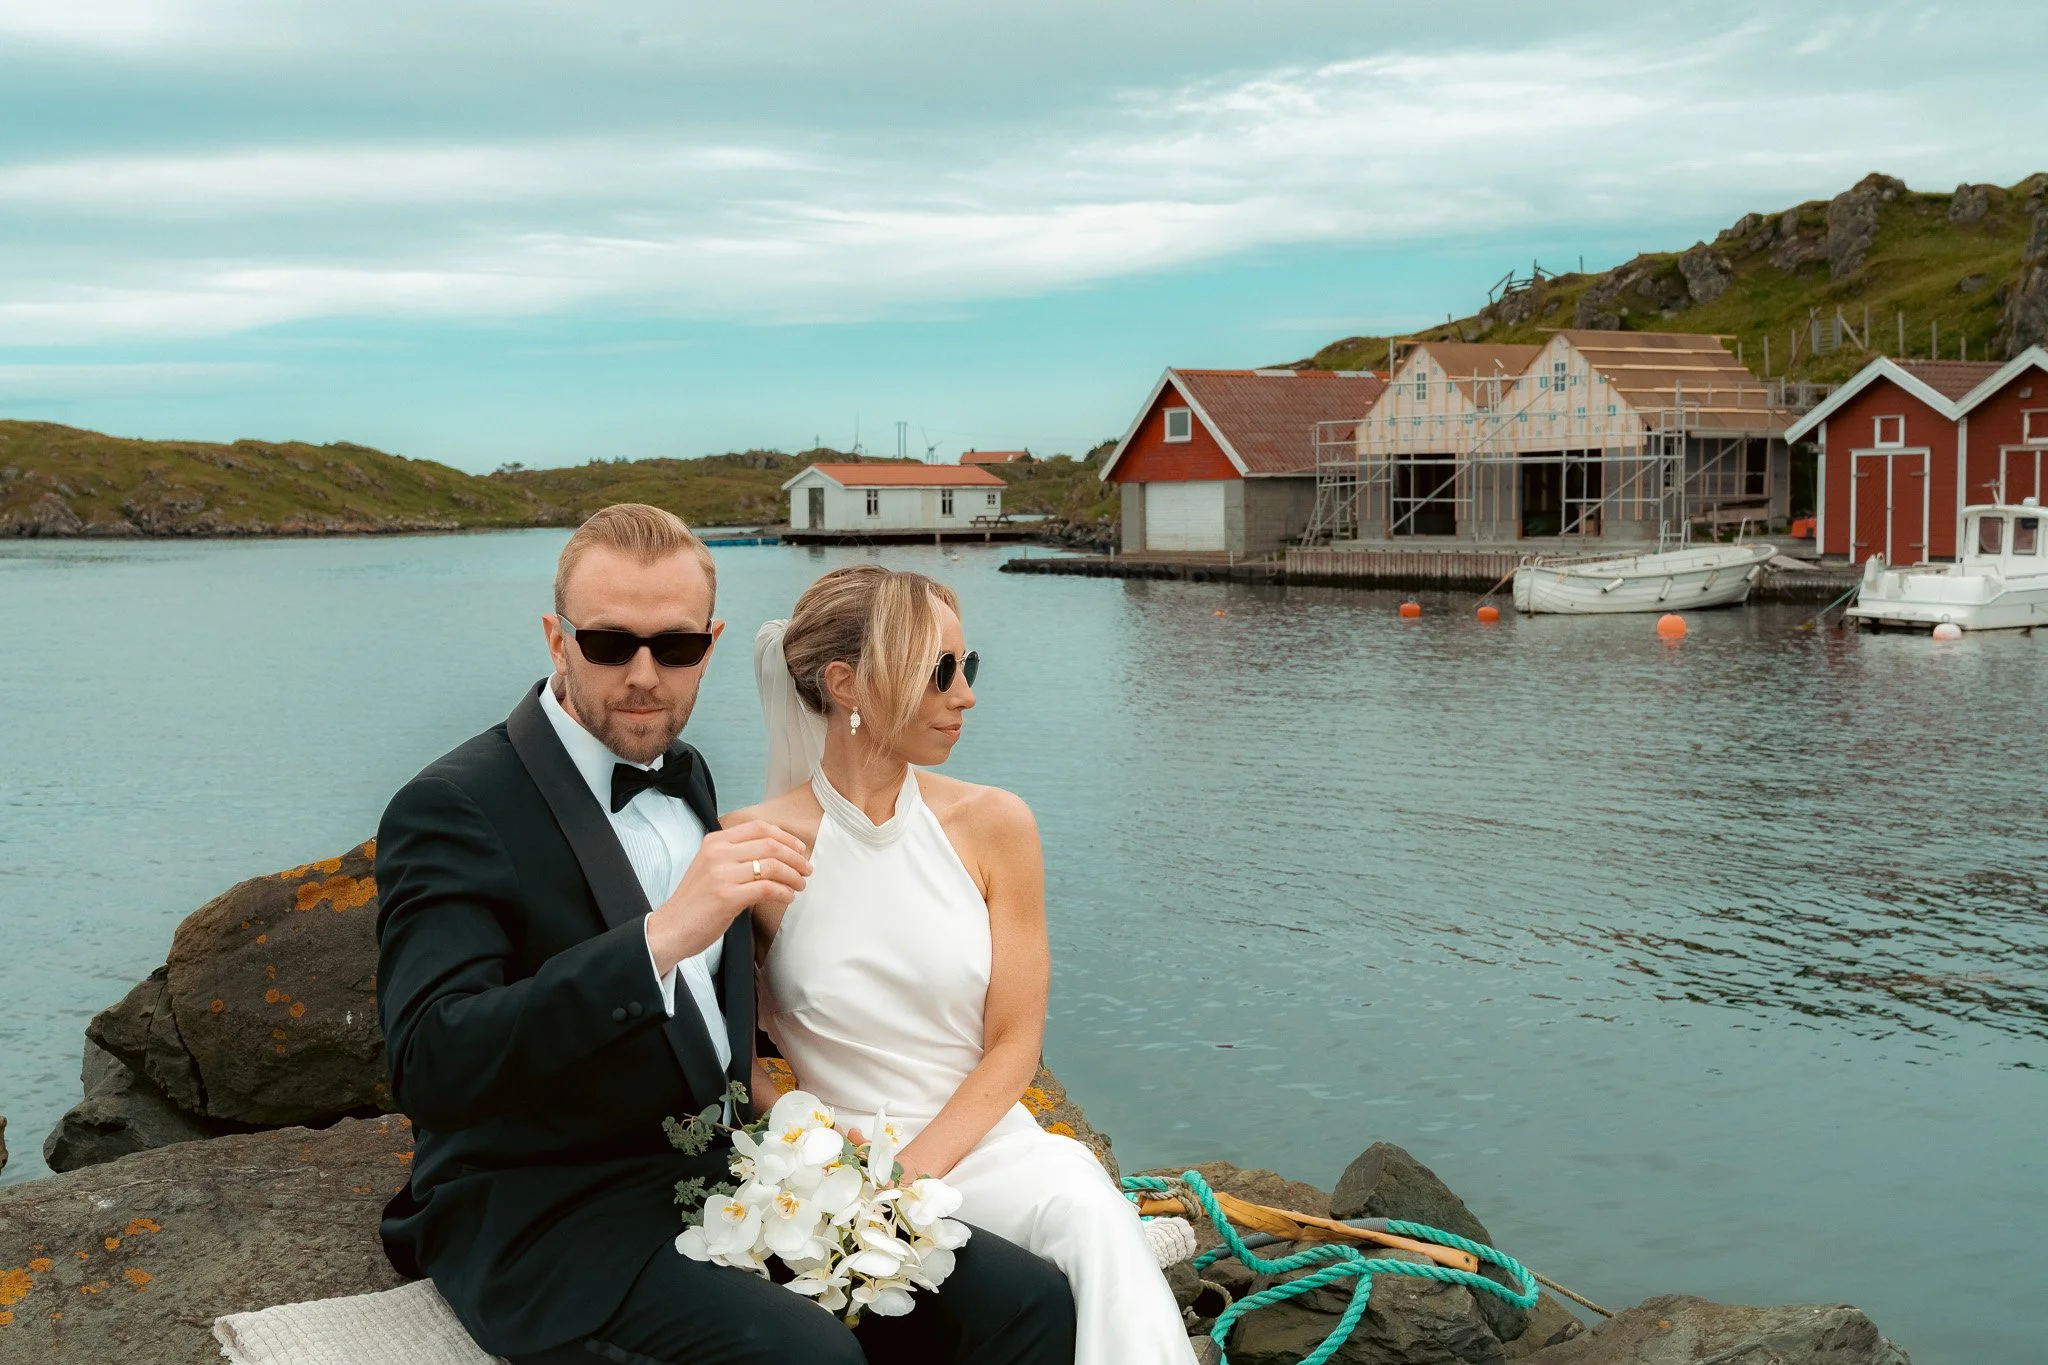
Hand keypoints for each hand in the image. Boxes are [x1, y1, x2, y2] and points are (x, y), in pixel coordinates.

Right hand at [648, 820, 810, 973]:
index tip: (799, 848)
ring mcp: (722, 874)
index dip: (785, 836)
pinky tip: (788, 897)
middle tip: (807, 869)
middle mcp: (718, 853)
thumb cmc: (695, 901)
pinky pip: (767, 888)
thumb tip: (775, 855)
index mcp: (715, 842)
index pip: (758, 827)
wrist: (671, 928)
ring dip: (793, 875)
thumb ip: (736, 856)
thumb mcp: (710, 867)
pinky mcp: (727, 896)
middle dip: (795, 857)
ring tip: (800, 885)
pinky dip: (784, 892)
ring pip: (772, 865)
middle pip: (770, 844)